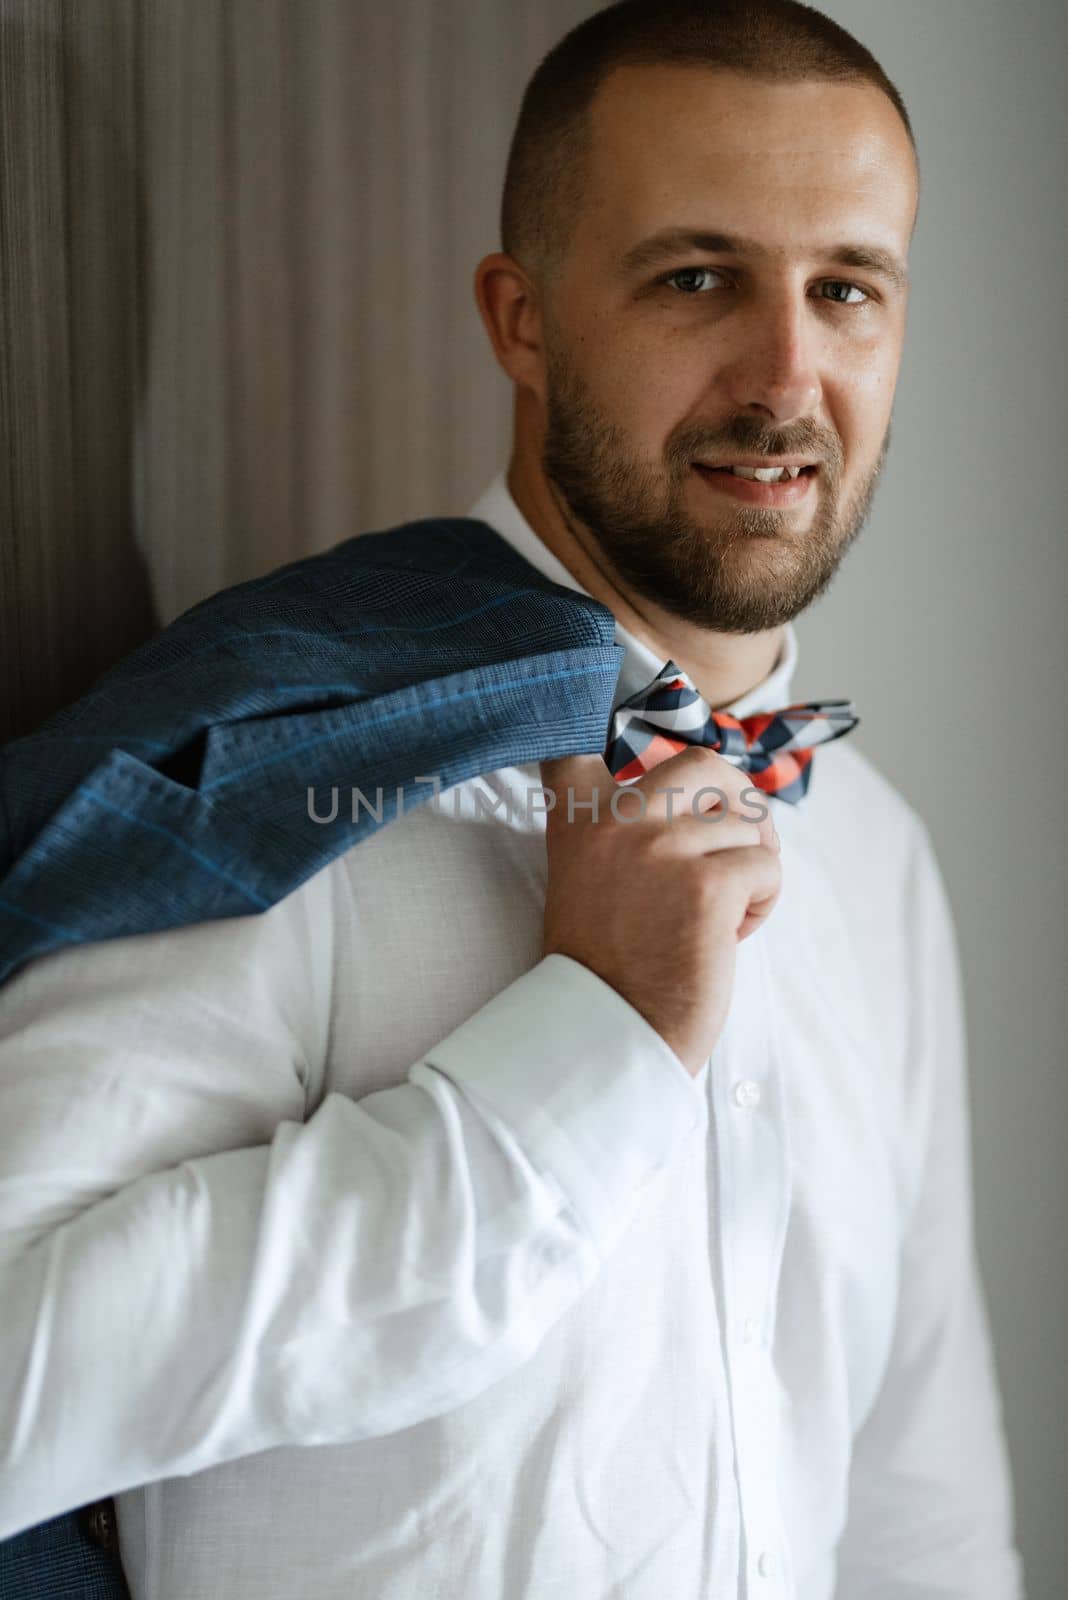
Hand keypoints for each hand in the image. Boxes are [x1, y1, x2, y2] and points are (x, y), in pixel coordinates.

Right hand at [538, 748, 781, 1076]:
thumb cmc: (609, 966)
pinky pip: (767, 867)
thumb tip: (709, 786)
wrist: (610, 1034)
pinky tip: (732, 935)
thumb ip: (625, 829)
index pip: (582, 745)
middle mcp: (616, 823)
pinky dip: (763, 901)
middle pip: (705, 762)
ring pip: (747, 824)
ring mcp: (661, 849)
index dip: (612, 726)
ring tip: (726, 914)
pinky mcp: (706, 886)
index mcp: (578, 820)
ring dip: (752, 867)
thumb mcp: (589, 879)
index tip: (626, 731)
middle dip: (739, 798)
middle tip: (740, 844)